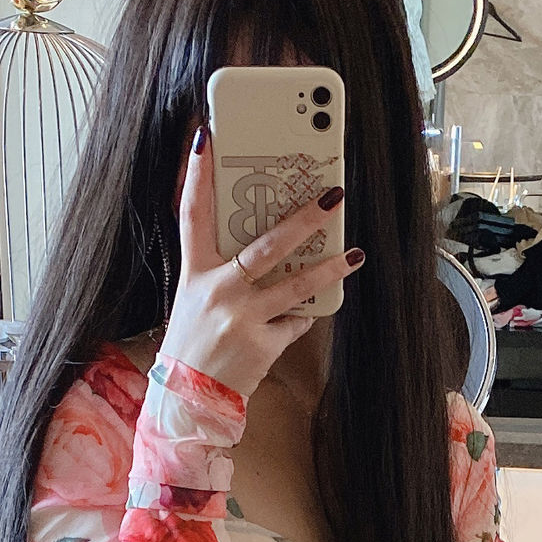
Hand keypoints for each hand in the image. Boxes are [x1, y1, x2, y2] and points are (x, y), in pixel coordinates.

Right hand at [158, 126, 362, 401]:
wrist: (189, 404)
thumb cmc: (193, 348)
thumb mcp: (194, 302)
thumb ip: (221, 274)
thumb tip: (259, 250)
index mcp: (195, 274)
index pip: (191, 213)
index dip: (196, 174)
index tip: (206, 137)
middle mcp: (218, 291)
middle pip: (265, 245)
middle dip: (302, 219)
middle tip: (331, 196)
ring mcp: (242, 318)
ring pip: (295, 284)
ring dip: (328, 267)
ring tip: (352, 255)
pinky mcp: (262, 345)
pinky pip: (294, 322)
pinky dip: (302, 317)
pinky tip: (306, 313)